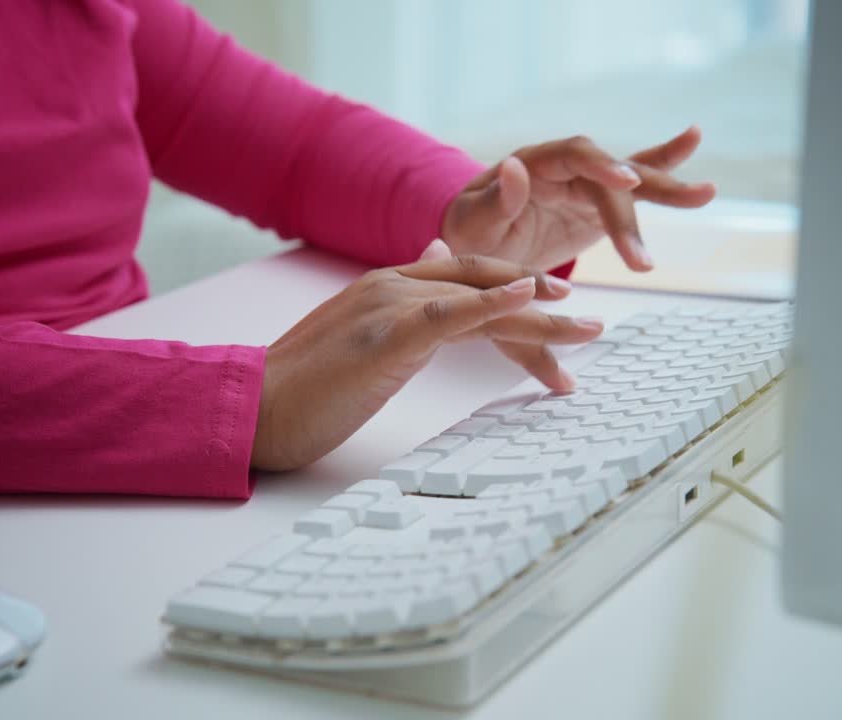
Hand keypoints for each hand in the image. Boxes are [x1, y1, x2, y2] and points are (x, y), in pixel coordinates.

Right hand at [252, 241, 603, 470]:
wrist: (251, 409)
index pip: (464, 278)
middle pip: (482, 283)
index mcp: (386, 287)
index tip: (556, 302)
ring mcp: (386, 305)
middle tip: (590, 318)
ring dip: (538, 311)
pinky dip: (490, 303)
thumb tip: (434, 280)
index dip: (514, 288)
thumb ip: (400, 313)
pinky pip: (447, 314)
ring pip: (477, 298)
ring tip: (586, 326)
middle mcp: (390, 284)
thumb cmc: (303, 388)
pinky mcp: (382, 336)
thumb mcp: (361, 341)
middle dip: (542, 298)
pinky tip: (528, 299)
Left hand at [441, 127, 715, 272]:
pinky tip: (697, 158)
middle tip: (641, 252)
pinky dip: (665, 171)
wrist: (475, 243)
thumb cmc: (469, 232)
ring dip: (666, 190)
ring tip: (707, 193)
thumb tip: (516, 167)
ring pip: (631, 181)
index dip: (600, 168)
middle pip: (609, 174)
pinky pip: (634, 188)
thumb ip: (494, 201)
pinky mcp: (599, 204)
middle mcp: (564, 167)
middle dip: (632, 206)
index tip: (624, 185)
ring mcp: (585, 184)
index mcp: (534, 164)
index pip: (573, 157)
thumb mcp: (471, 223)